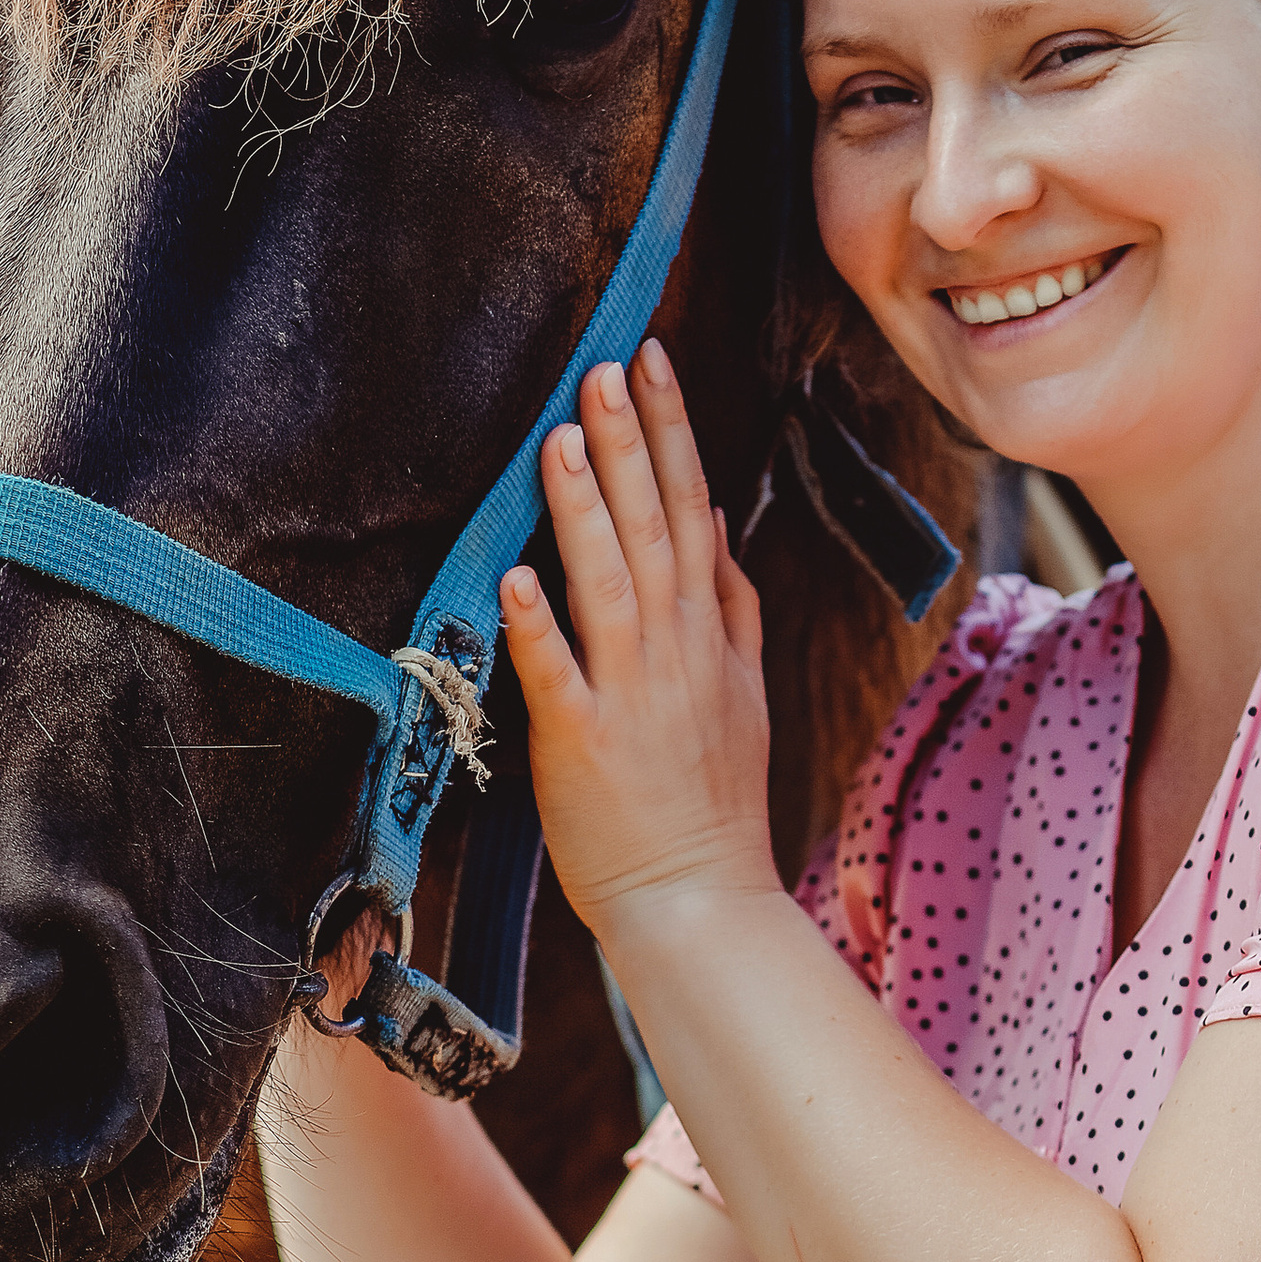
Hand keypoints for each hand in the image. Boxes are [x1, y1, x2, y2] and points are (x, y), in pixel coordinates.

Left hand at [499, 342, 779, 937]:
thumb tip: (721, 528)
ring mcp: (632, 691)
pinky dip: (539, 624)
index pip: (694, 508)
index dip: (672, 433)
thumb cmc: (712, 801)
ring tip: (559, 436)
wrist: (701, 899)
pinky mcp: (583, 740)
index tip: (653, 362)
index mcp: (709, 631)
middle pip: (654, 526)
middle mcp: (676, 649)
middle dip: (630, 441)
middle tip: (605, 366)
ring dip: (585, 506)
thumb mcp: (744, 693)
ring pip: (608, 580)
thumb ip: (734, 608)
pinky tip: (516, 574)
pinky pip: (559, 671)